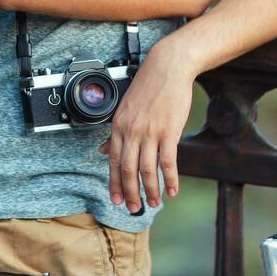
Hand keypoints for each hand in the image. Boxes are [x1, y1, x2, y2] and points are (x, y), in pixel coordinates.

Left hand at [98, 42, 196, 210]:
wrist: (168, 67)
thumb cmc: (148, 86)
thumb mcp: (126, 107)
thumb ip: (116, 131)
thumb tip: (104, 150)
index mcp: (119, 125)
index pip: (114, 161)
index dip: (114, 183)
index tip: (115, 199)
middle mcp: (132, 131)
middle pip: (128, 170)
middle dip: (130, 192)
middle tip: (133, 208)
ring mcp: (151, 132)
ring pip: (147, 170)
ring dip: (151, 190)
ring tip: (154, 203)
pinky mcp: (169, 131)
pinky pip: (168, 162)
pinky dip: (170, 179)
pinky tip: (172, 191)